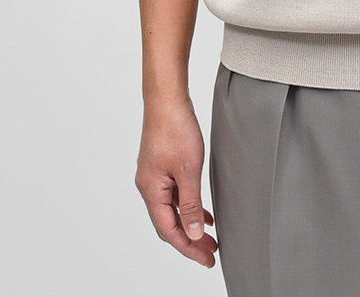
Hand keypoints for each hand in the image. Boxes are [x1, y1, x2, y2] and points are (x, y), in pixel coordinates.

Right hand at [135, 96, 218, 268]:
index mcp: (151, 191)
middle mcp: (148, 186)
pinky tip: (202, 212)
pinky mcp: (161, 165)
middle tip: (211, 253)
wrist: (167, 99)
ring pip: (172, 209)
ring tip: (210, 237)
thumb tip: (191, 234)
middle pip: (169, 224)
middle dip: (189, 241)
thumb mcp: (188, 170)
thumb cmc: (175, 129)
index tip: (207, 259)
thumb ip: (190, 203)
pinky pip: (174, 195)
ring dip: (190, 224)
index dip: (188, 248)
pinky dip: (188, 206)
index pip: (169, 231)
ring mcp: (154, 176)